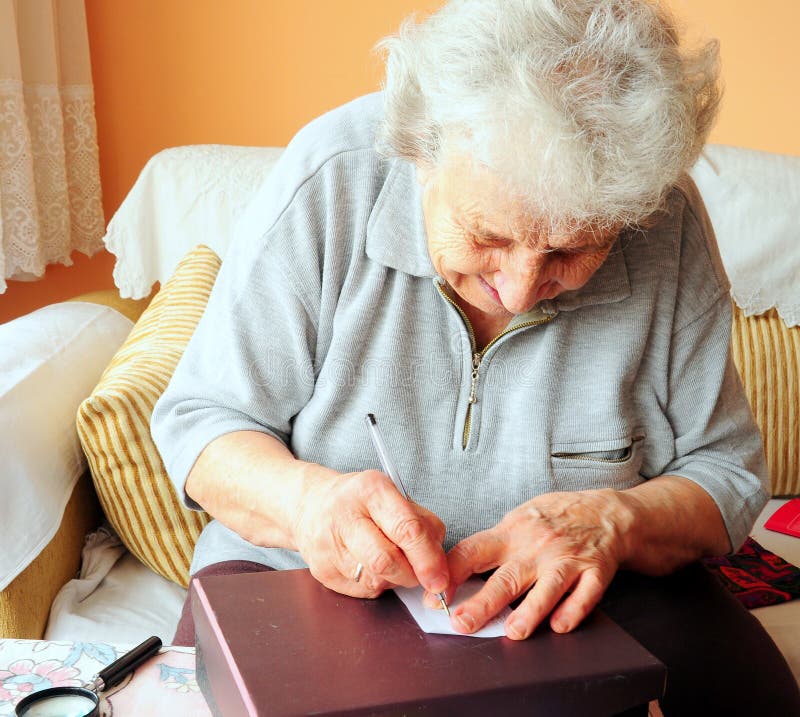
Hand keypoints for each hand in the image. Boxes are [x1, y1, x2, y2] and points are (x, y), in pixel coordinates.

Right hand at [293, 469, 448, 598]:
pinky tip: (371, 566)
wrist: (310, 505)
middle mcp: (345, 515)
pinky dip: (377, 584)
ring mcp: (328, 545)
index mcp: (370, 490)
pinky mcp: (322, 570)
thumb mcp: (393, 496)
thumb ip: (422, 523)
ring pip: (375, 580)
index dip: (428, 559)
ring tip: (392, 561)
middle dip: (412, 575)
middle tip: (421, 574)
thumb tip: (439, 562)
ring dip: (394, 579)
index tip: (440, 579)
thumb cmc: (360, 501)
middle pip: (387, 561)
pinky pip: (362, 590)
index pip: (406, 529)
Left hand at [444, 489, 631, 638]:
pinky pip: (585, 594)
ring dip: (530, 610)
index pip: (474, 551)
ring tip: (513, 631)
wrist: (605, 511)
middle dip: (483, 602)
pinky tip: (560, 625)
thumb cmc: (555, 517)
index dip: (452, 573)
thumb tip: (455, 570)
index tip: (433, 594)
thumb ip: (493, 544)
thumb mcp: (518, 519)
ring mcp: (567, 560)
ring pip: (547, 587)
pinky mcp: (595, 572)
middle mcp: (537, 547)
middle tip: (462, 623)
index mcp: (511, 533)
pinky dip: (573, 610)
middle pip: (507, 577)